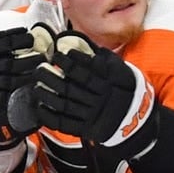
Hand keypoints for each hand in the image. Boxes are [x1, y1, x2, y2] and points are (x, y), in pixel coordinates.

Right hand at [0, 24, 53, 146]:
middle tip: (43, 57)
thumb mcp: (1, 65)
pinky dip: (19, 92)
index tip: (29, 34)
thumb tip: (35, 31)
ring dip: (27, 76)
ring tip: (41, 73)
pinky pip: (4, 97)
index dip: (13, 37)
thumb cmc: (1, 84)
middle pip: (6, 63)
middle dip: (27, 59)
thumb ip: (12, 51)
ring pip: (7, 80)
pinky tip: (32, 89)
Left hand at [33, 31, 157, 158]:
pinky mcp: (85, 128)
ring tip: (37, 85)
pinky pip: (64, 123)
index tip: (59, 55)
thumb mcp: (120, 69)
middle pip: (70, 87)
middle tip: (40, 67)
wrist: (136, 117)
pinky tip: (40, 107)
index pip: (85, 71)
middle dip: (52, 77)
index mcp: (106, 83)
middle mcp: (98, 98)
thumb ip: (103, 58)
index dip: (70, 62)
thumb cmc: (125, 88)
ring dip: (48, 95)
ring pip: (64, 104)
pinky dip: (50, 116)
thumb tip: (86, 43)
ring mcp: (91, 114)